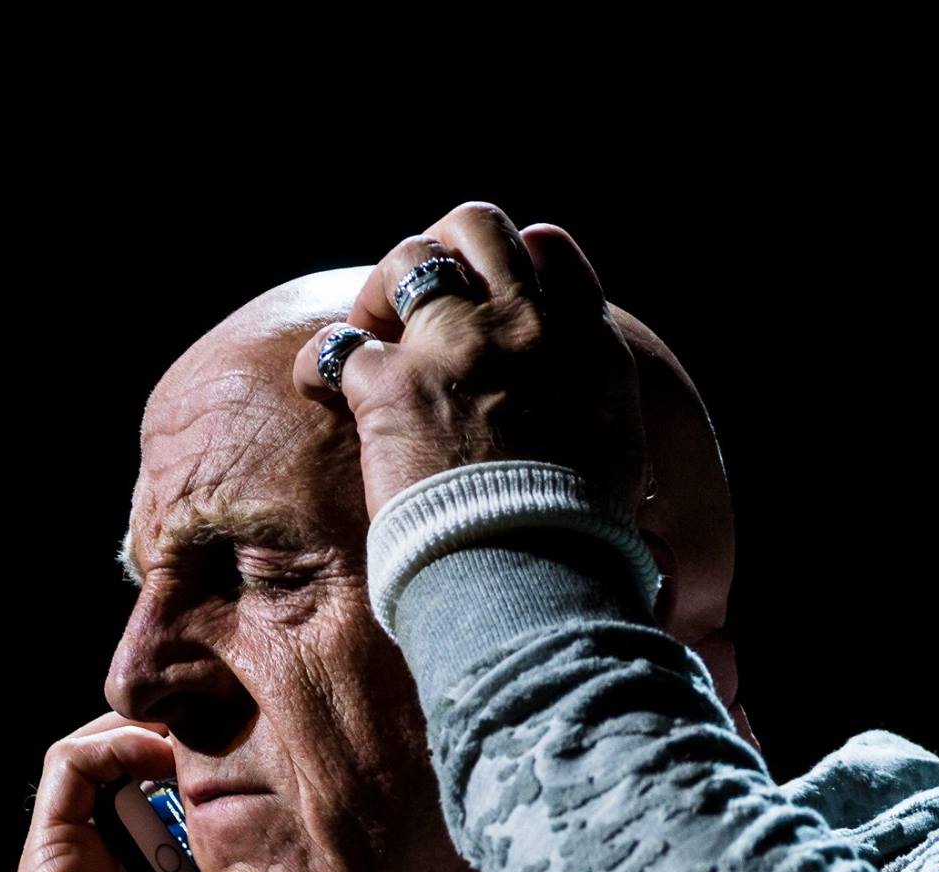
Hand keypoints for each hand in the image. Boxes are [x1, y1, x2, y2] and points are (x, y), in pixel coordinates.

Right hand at [17, 711, 339, 871]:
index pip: (178, 799)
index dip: (220, 762)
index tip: (268, 742)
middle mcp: (117, 865)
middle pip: (141, 765)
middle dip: (192, 731)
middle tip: (240, 714)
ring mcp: (80, 858)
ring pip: (102, 751)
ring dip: (154, 726)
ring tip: (206, 722)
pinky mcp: (53, 855)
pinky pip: (67, 765)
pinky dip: (113, 740)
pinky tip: (166, 749)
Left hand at [292, 201, 650, 519]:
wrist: (534, 577)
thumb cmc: (577, 547)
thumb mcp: (618, 471)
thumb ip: (599, 433)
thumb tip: (602, 469)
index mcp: (587, 348)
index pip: (550, 252)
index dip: (512, 260)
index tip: (489, 294)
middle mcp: (526, 329)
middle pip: (478, 227)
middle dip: (439, 250)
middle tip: (416, 305)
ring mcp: (458, 348)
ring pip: (408, 260)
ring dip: (380, 292)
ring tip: (370, 337)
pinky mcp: (393, 385)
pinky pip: (336, 344)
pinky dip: (320, 364)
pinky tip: (320, 391)